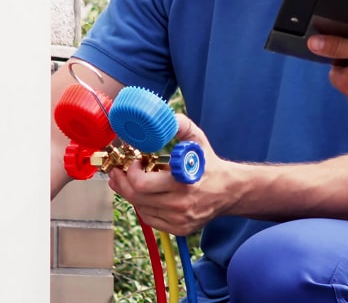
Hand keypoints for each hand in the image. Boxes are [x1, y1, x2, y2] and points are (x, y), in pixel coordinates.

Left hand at [108, 114, 236, 235]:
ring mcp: (179, 220)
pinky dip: (142, 206)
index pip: (143, 184)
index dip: (131, 172)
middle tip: (118, 171)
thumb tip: (166, 117)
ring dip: (130, 194)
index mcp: (184, 182)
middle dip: (122, 182)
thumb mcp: (198, 140)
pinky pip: (149, 218)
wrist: (229, 190)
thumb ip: (181, 126)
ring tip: (127, 181)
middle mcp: (180, 204)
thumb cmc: (210, 164)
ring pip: (140, 208)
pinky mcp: (178, 229)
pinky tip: (142, 195)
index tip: (134, 161)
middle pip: (136, 198)